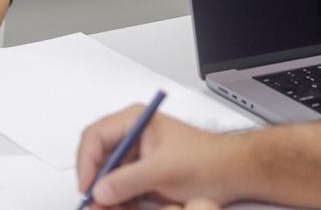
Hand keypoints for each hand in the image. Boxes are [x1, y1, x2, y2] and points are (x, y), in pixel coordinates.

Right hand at [77, 106, 247, 209]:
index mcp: (135, 120)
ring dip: (107, 196)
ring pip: (107, 177)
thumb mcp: (164, 170)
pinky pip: (121, 188)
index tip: (88, 188)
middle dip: (96, 183)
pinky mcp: (143, 174)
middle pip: (98, 158)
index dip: (87, 163)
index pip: (95, 137)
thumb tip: (100, 190)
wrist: (233, 173)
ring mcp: (137, 156)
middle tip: (95, 206)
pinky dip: (119, 201)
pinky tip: (124, 209)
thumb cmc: (207, 160)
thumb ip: (129, 180)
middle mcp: (132, 135)